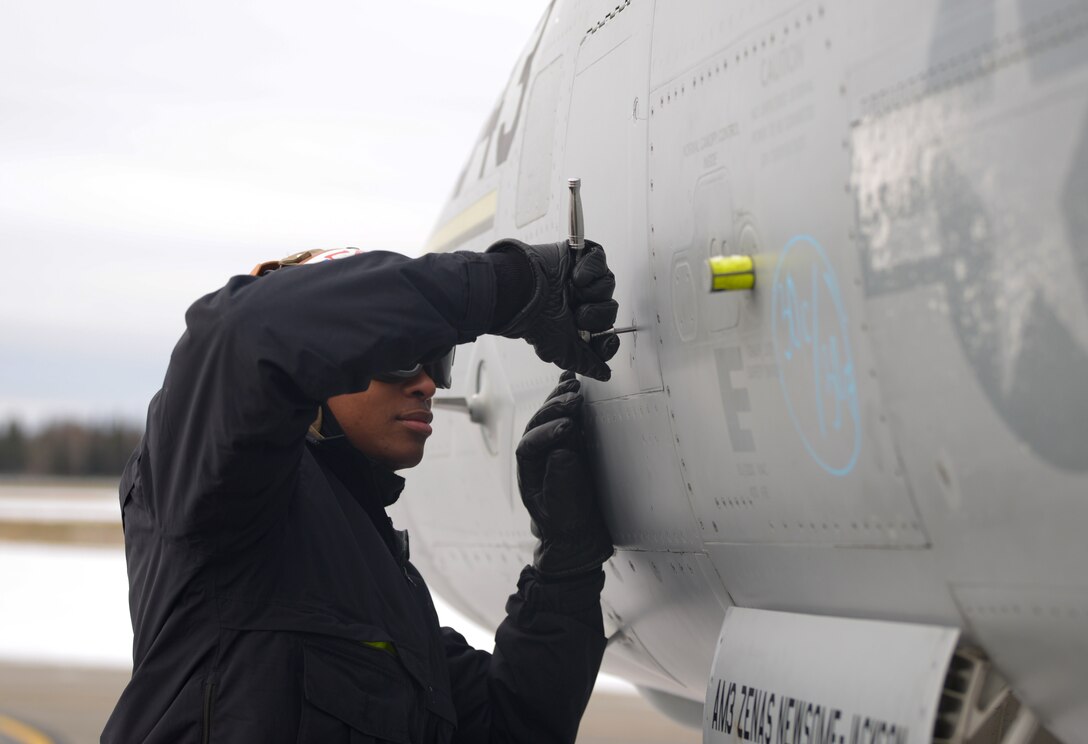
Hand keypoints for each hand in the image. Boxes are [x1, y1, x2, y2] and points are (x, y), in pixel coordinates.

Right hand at [486, 239, 619, 380]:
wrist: (521, 291)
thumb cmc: (533, 320)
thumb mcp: (560, 350)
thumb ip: (585, 362)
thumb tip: (604, 374)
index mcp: (577, 322)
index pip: (605, 331)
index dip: (608, 338)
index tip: (606, 341)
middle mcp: (580, 300)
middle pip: (609, 309)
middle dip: (597, 317)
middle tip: (579, 316)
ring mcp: (581, 278)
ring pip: (608, 285)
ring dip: (593, 293)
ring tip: (574, 293)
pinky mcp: (580, 257)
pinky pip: (600, 260)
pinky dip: (591, 269)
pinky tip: (575, 277)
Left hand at [516, 371, 613, 576]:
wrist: (578, 529)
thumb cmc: (567, 519)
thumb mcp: (562, 505)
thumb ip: (560, 479)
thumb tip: (562, 452)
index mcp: (528, 469)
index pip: (529, 444)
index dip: (546, 434)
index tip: (566, 429)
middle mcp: (538, 453)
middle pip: (538, 423)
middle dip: (554, 409)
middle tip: (573, 400)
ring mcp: (553, 444)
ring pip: (551, 416)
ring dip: (561, 398)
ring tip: (574, 385)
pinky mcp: (572, 440)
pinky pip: (568, 416)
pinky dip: (568, 397)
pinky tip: (572, 379)